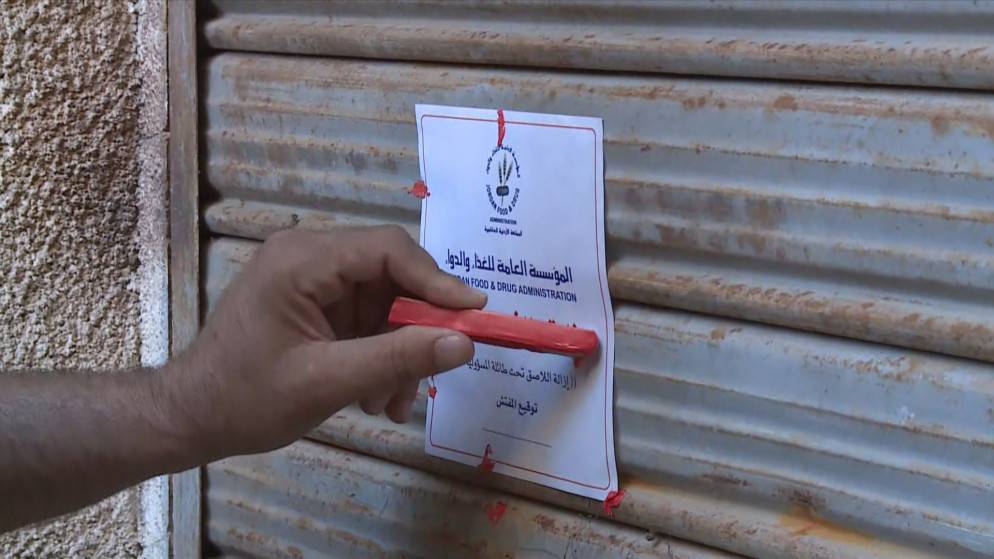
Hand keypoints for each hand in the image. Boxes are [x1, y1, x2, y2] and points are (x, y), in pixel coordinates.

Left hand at [159, 226, 484, 460]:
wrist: (192, 419)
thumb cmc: (246, 399)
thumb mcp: (327, 382)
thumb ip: (397, 359)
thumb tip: (465, 343)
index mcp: (303, 259)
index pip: (388, 250)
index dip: (437, 281)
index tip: (473, 315)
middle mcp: (309, 257)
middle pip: (391, 276)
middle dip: (416, 328)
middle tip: (436, 370)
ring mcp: (312, 281)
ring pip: (384, 303)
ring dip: (399, 352)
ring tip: (394, 403)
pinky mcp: (315, 306)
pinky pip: (367, 321)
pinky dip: (381, 356)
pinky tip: (378, 398)